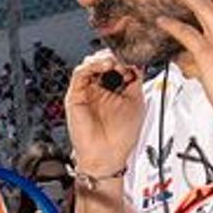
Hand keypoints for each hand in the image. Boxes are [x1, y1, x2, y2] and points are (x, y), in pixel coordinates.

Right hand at [65, 49, 144, 174]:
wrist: (107, 156)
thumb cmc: (120, 138)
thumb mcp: (137, 104)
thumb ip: (136, 82)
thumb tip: (137, 63)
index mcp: (114, 91)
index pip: (116, 66)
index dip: (124, 59)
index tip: (133, 59)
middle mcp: (99, 89)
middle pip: (102, 62)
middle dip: (113, 56)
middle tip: (123, 59)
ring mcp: (87, 91)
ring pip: (90, 64)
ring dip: (103, 58)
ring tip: (114, 62)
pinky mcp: (75, 95)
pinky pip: (80, 74)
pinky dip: (91, 65)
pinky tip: (103, 66)